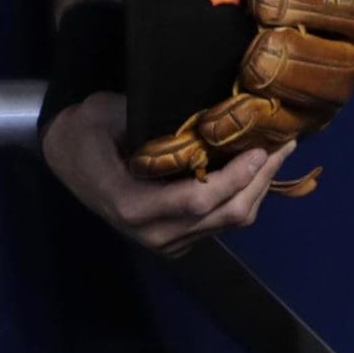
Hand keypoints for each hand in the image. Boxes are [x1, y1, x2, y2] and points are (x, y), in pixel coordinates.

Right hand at [42, 92, 293, 256]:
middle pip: (225, 215)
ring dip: (259, 187)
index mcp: (133, 205)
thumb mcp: (109, 113)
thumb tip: (206, 111)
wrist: (67, 156)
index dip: (237, 177)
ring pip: (229, 221)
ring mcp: (166, 241)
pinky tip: (256, 168)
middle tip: (286, 143)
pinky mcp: (177, 238)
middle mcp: (153, 233)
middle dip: (260, 179)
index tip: (261, 148)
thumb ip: (151, 120)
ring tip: (279, 150)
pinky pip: (221, 222)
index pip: (198, 200)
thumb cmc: (87, 130)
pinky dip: (245, 195)